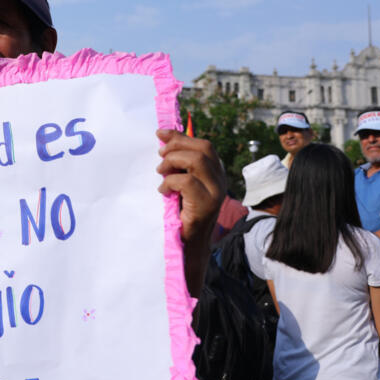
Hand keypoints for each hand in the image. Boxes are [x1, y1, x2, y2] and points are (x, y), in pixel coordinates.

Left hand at [156, 128, 226, 296]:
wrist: (189, 245)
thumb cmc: (181, 214)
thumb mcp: (180, 184)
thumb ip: (178, 166)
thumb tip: (163, 140)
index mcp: (215, 173)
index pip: (204, 145)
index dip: (181, 136)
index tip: (160, 133)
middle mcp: (220, 180)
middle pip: (204, 148)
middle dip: (177, 146)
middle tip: (159, 156)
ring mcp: (215, 192)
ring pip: (198, 160)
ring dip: (173, 161)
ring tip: (161, 172)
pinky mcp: (206, 204)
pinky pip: (187, 182)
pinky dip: (170, 182)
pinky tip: (163, 191)